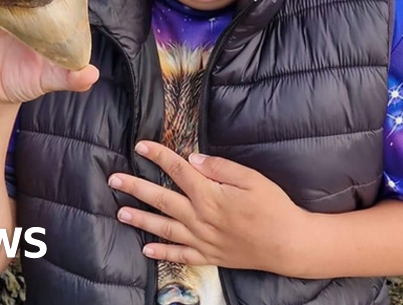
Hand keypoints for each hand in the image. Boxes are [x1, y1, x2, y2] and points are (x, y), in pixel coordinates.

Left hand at [108, 141, 308, 275]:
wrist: (287, 244)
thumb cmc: (273, 208)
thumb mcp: (251, 179)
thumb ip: (220, 168)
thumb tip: (193, 159)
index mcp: (210, 195)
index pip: (178, 170)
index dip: (158, 156)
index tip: (140, 146)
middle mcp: (200, 218)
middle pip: (161, 199)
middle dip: (136, 188)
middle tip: (114, 180)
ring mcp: (202, 240)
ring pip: (164, 228)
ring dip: (140, 220)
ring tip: (121, 212)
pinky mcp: (209, 256)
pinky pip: (180, 256)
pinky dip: (162, 254)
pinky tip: (147, 250)